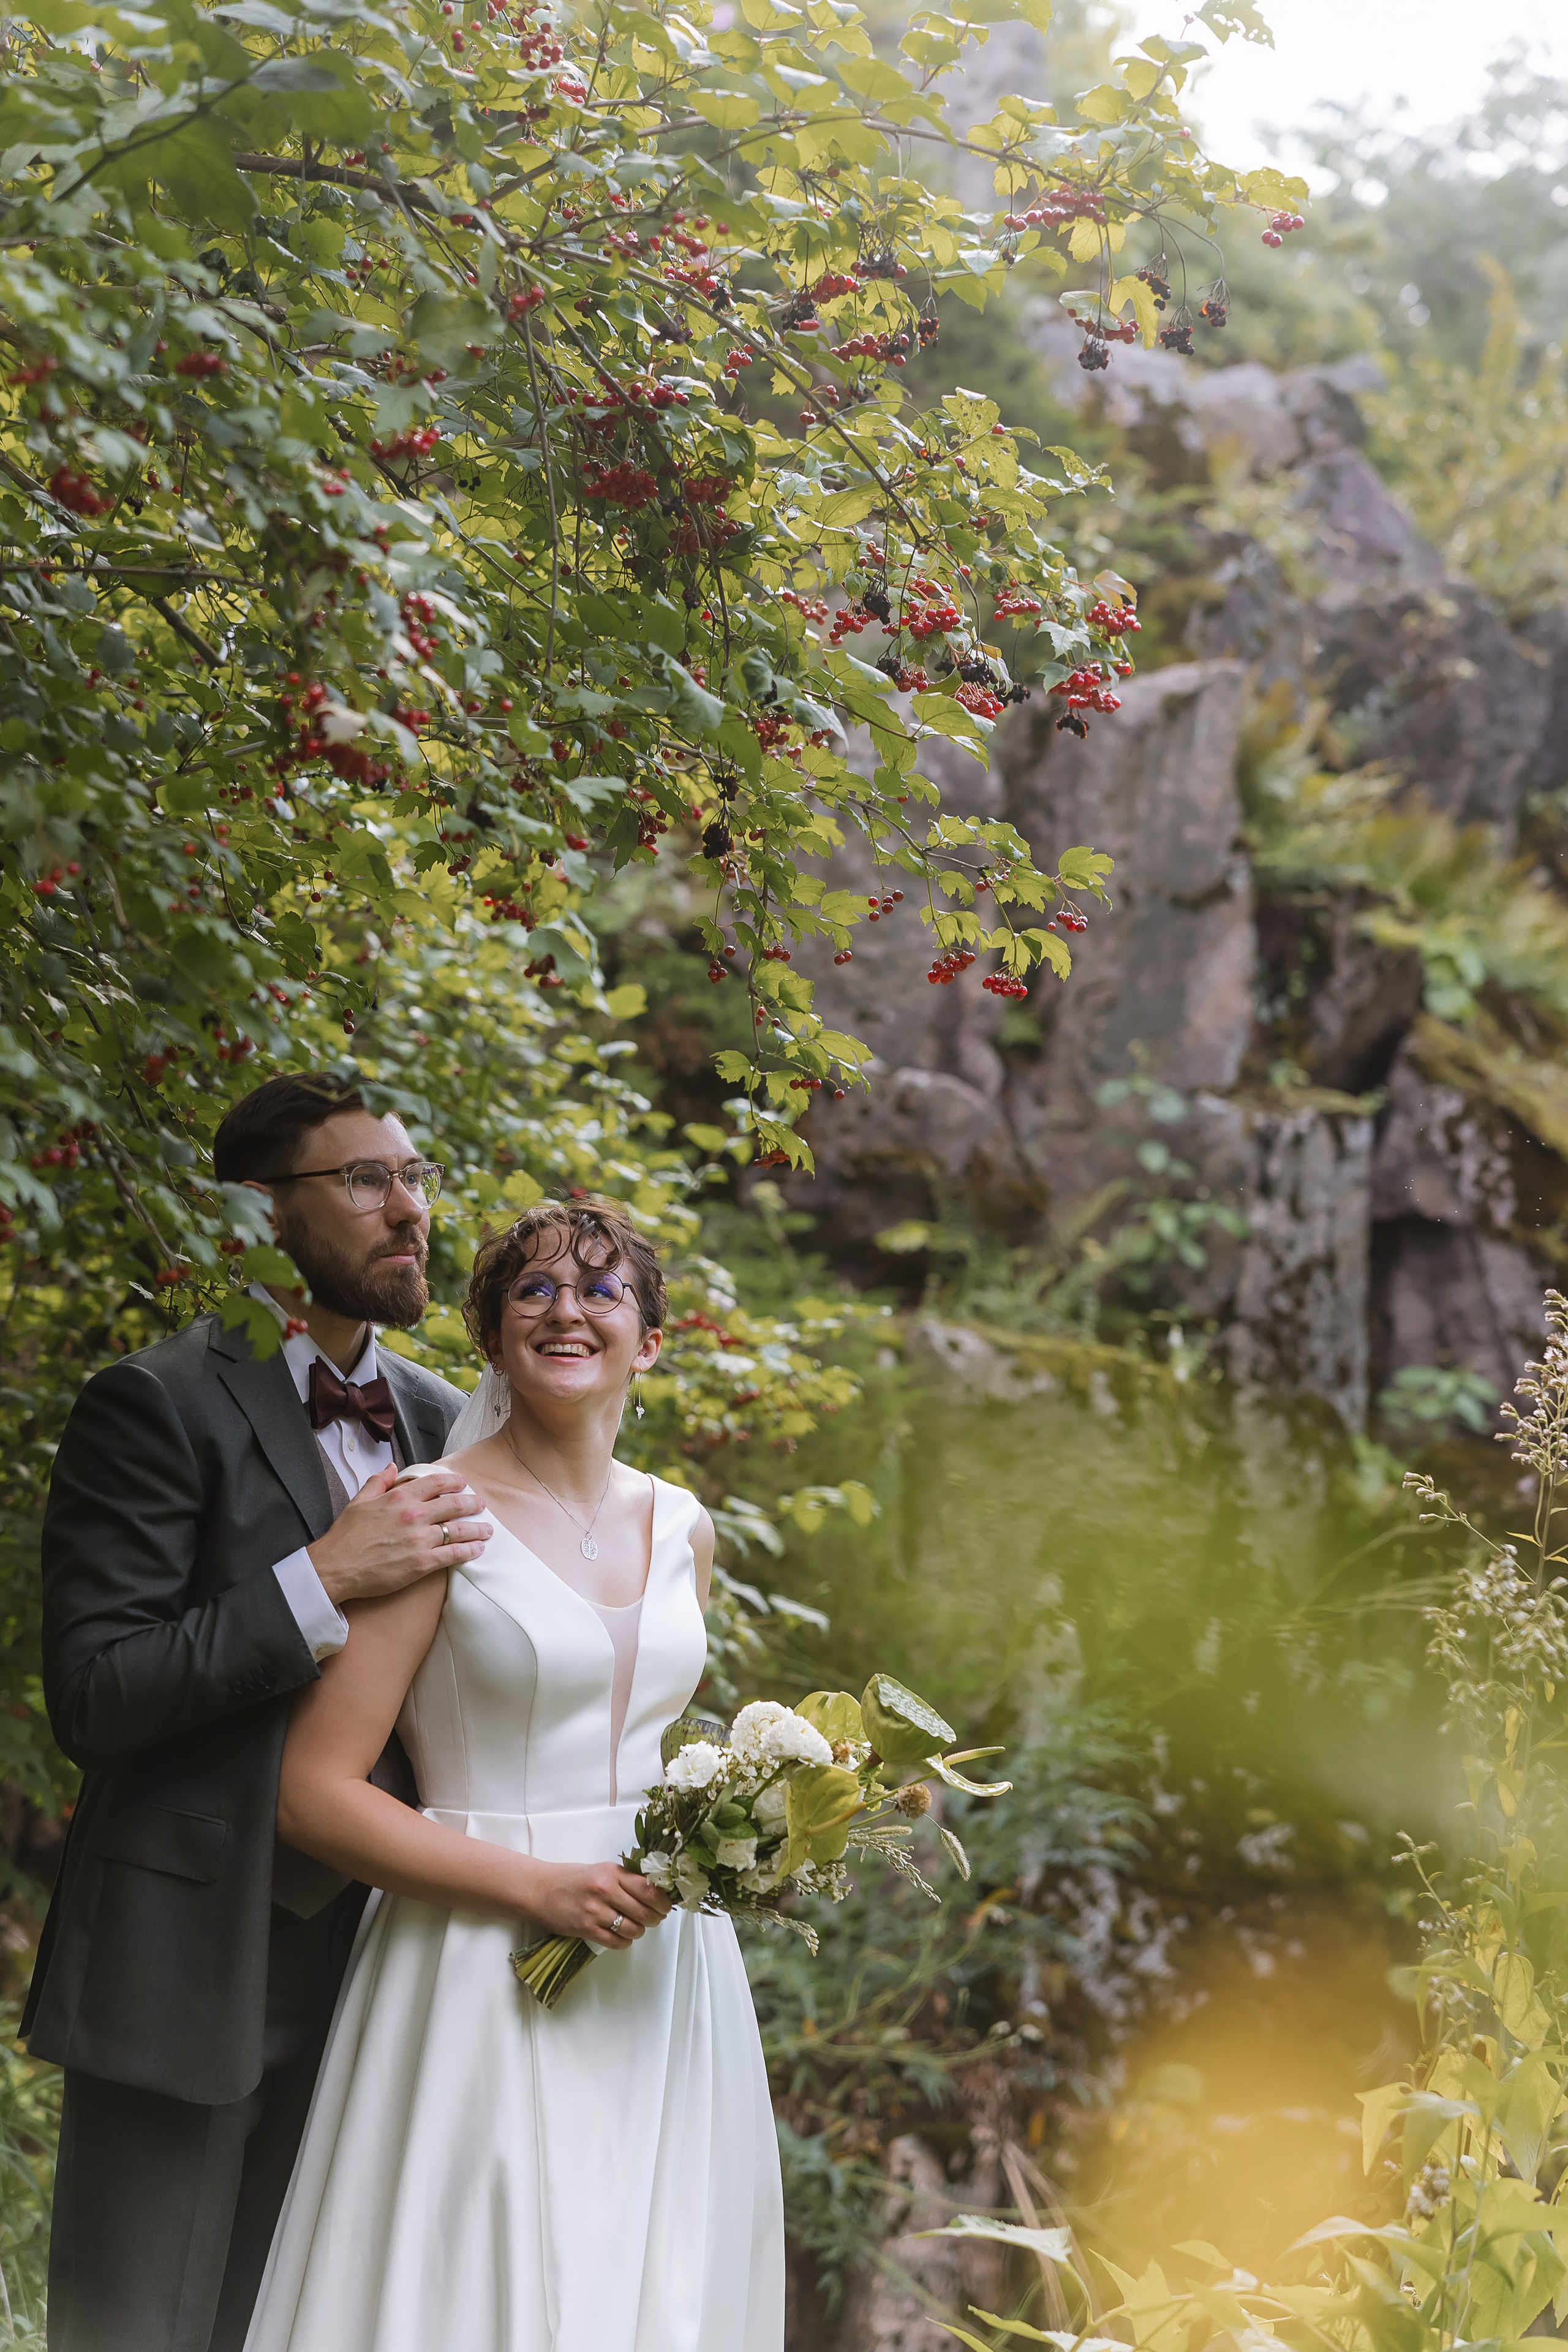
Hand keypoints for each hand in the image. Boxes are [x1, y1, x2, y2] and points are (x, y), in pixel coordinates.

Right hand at [307, 1465, 491, 1606]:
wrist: (335, 1567)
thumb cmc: (345, 1536)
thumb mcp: (359, 1501)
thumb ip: (378, 1482)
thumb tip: (391, 1468)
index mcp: (399, 1497)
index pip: (435, 1483)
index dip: (453, 1482)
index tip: (463, 1483)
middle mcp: (414, 1515)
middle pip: (454, 1504)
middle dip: (472, 1503)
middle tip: (481, 1504)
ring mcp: (420, 1540)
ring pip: (458, 1529)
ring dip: (477, 1528)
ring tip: (487, 1529)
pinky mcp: (422, 1563)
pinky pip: (453, 1554)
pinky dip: (469, 1550)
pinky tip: (477, 1549)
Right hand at [527, 1860, 672, 1948]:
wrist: (540, 1890)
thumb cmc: (572, 1879)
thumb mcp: (601, 1871)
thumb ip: (625, 1879)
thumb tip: (654, 1893)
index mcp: (612, 1872)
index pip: (649, 1888)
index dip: (663, 1901)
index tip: (666, 1906)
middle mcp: (605, 1890)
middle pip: (645, 1911)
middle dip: (655, 1919)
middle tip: (655, 1919)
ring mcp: (595, 1911)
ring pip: (633, 1929)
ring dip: (639, 1931)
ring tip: (636, 1927)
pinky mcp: (586, 1929)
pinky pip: (616, 1942)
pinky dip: (624, 1942)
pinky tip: (622, 1937)